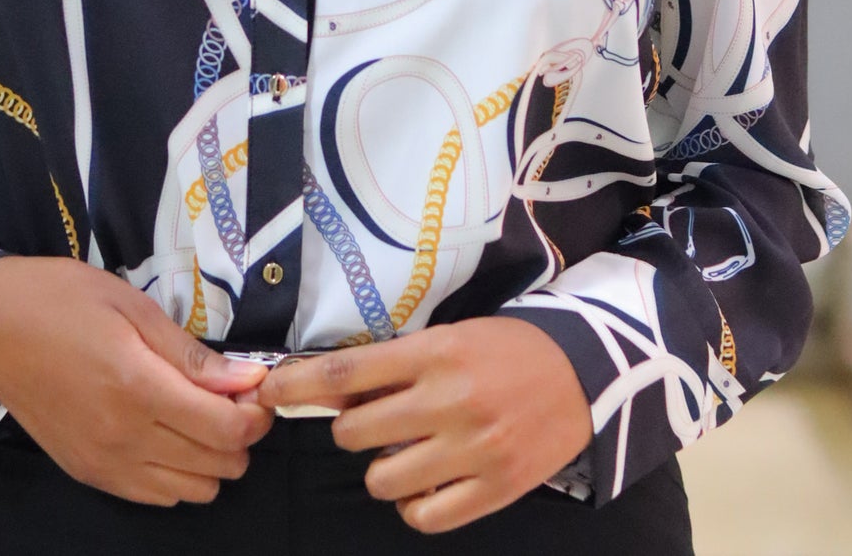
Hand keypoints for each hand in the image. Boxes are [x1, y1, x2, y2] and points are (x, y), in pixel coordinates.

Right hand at [0, 256, 272, 505]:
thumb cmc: (61, 299)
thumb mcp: (131, 306)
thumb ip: (188, 352)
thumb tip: (246, 380)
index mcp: (137, 388)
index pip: (224, 429)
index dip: (256, 414)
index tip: (258, 388)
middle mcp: (122, 438)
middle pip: (216, 465)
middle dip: (241, 434)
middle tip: (234, 396)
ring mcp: (102, 463)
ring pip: (190, 491)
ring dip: (211, 458)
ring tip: (202, 415)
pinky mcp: (86, 473)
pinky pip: (153, 497)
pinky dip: (177, 475)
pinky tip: (170, 436)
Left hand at [258, 318, 591, 533]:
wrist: (582, 373)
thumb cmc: (505, 349)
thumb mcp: (449, 336)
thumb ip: (397, 363)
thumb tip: (330, 388)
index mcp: (435, 354)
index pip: (347, 373)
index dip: (298, 385)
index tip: (269, 392)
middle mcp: (449, 401)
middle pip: (355, 431)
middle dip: (351, 429)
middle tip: (372, 420)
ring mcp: (472, 449)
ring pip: (382, 479)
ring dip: (382, 467)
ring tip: (405, 450)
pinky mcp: (495, 489)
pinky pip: (424, 515)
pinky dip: (414, 503)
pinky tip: (426, 482)